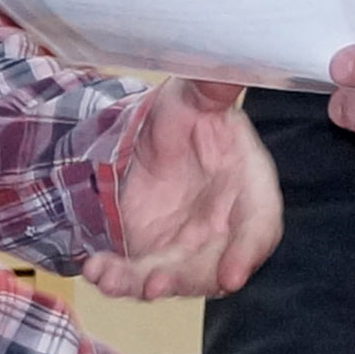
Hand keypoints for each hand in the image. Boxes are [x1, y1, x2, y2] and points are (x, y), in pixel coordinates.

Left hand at [82, 80, 282, 302]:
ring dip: (143, 284)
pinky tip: (94, 270)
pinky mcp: (154, 258)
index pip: (260, 225)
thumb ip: (212, 88)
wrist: (146, 137)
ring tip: (110, 280)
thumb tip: (227, 67)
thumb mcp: (195, 95)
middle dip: (184, 280)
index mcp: (248, 185)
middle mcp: (225, 226)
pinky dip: (115, 277)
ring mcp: (189, 247)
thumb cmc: (185, 115)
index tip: (231, 276)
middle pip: (214, 266)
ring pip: (172, 277)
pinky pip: (136, 276)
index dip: (248, 252)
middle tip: (156, 286)